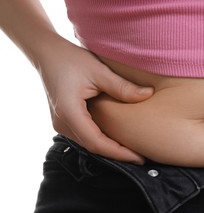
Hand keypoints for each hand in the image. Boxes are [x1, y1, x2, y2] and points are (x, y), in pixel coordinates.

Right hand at [36, 37, 152, 162]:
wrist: (48, 54)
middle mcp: (62, 123)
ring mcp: (61, 124)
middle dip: (118, 155)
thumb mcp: (99, 71)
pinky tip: (119, 139)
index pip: (97, 143)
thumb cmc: (71, 59)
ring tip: (134, 151)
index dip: (119, 153)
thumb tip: (148, 94)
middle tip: (142, 157)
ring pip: (89, 144)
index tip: (139, 158)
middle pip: (93, 147)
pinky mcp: (64, 121)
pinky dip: (102, 140)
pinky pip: (85, 136)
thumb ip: (122, 87)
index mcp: (69, 113)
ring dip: (110, 149)